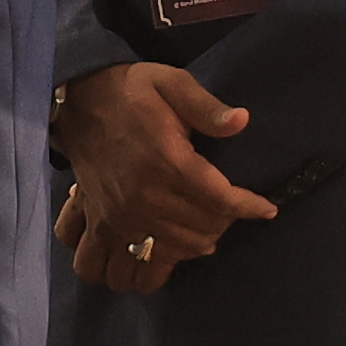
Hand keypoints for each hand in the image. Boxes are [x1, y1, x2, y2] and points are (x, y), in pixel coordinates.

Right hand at [52, 62, 278, 283]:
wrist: (79, 103)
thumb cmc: (131, 92)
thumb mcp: (172, 82)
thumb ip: (207, 107)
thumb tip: (242, 121)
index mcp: (166, 160)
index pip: (220, 199)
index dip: (249, 207)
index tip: (266, 209)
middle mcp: (144, 195)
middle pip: (203, 230)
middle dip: (226, 223)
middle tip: (231, 208)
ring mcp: (121, 216)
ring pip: (174, 251)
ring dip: (197, 244)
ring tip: (204, 226)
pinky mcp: (105, 225)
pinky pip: (134, 262)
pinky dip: (158, 262)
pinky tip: (170, 245)